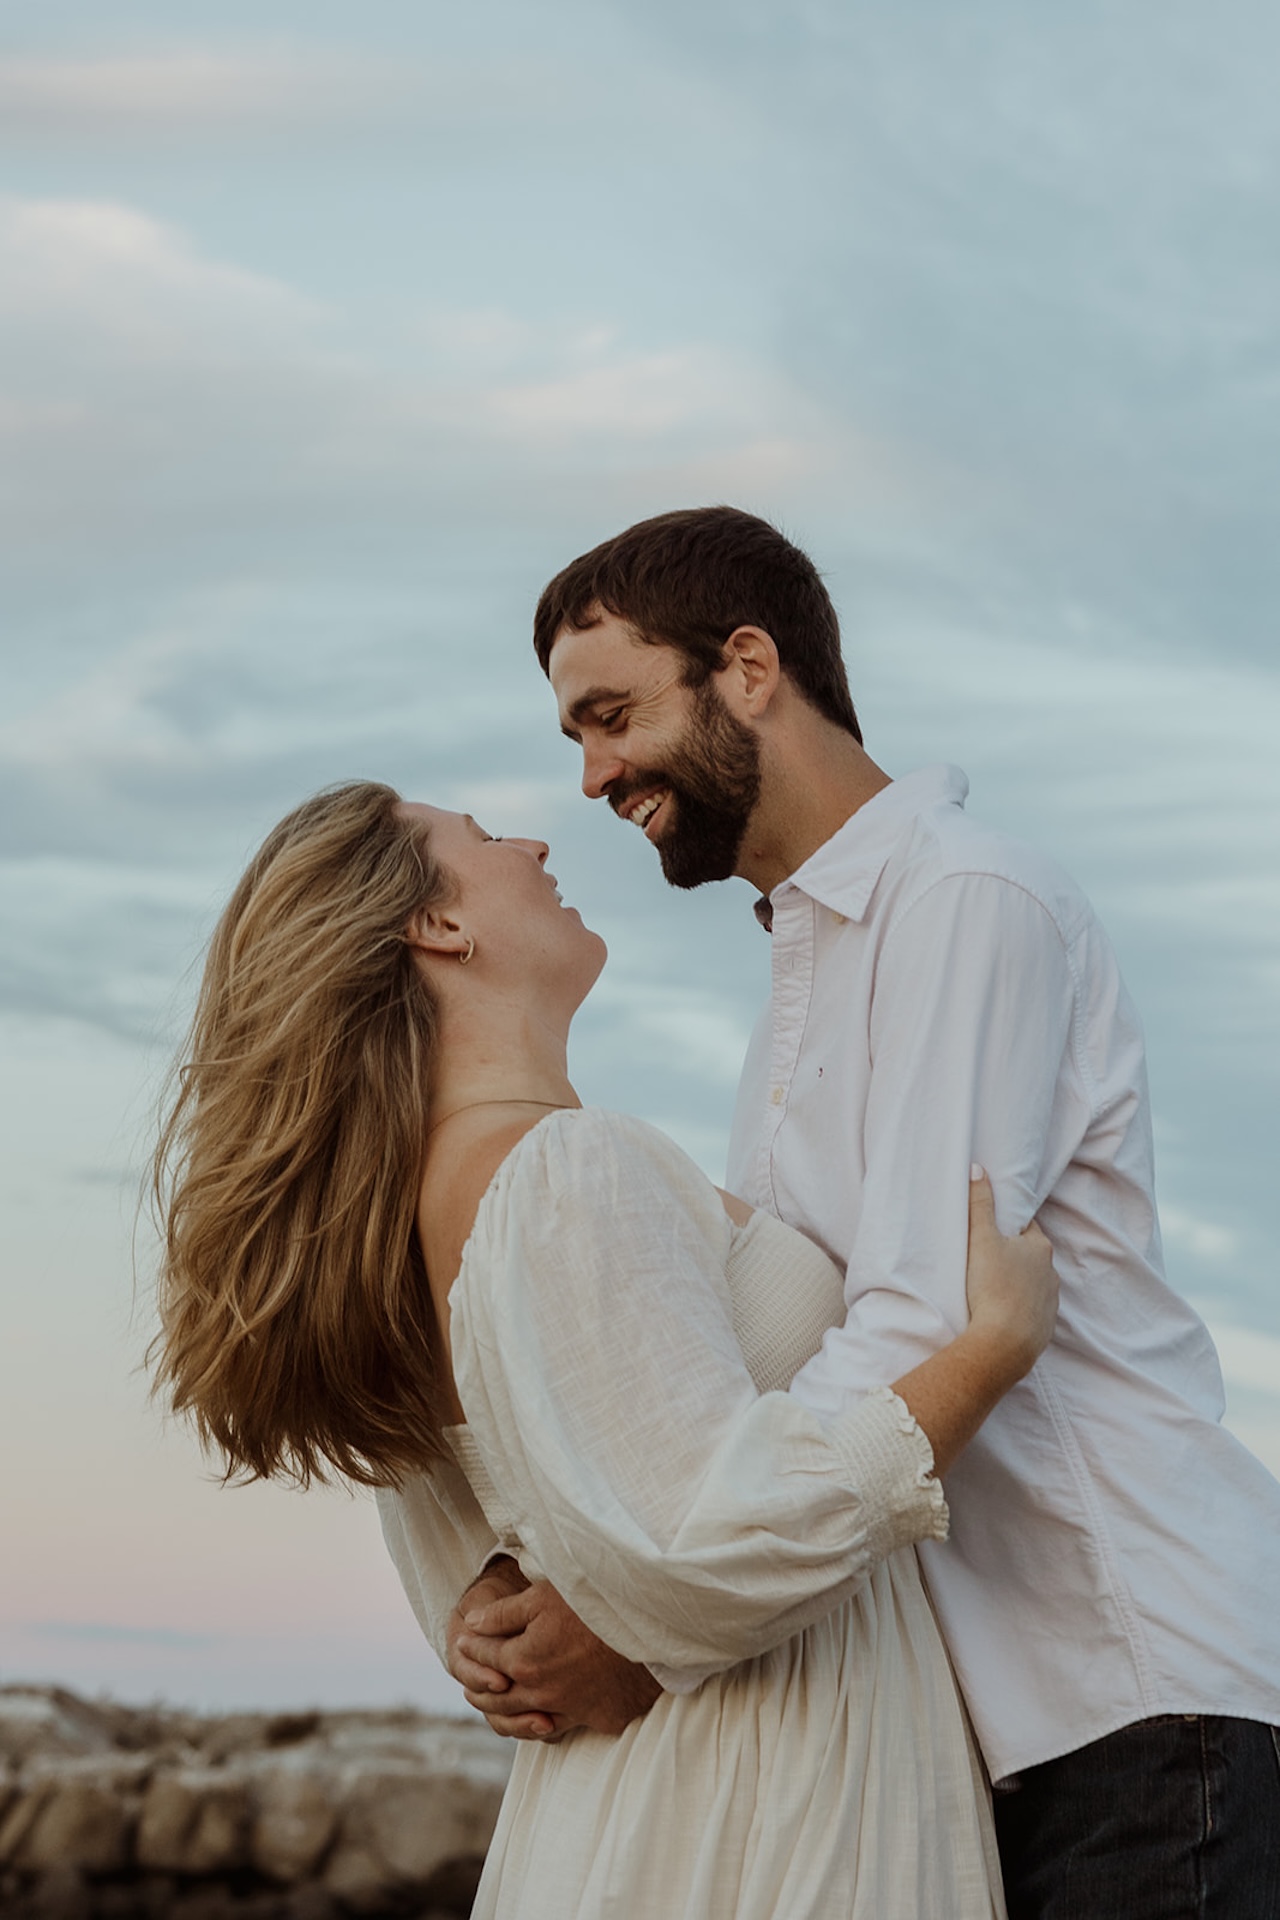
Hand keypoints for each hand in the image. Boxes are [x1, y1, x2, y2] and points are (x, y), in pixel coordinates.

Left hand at [452, 1574, 660, 1740]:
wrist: (648, 1626)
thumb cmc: (594, 1604)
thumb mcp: (543, 1596)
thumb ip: (503, 1614)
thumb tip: (471, 1624)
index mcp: (524, 1659)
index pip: (486, 1656)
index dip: (472, 1646)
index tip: (463, 1641)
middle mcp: (541, 1691)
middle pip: (499, 1696)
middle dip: (479, 1688)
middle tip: (467, 1685)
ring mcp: (569, 1708)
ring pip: (525, 1721)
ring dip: (506, 1713)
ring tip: (497, 1703)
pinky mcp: (598, 1718)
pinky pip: (560, 1729)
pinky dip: (544, 1726)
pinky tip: (540, 1720)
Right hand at [963, 1167, 1057, 1380]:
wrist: (1005, 1343)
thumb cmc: (993, 1286)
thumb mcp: (980, 1239)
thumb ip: (980, 1204)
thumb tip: (979, 1169)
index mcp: (1039, 1246)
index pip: (1026, 1226)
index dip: (1009, 1226)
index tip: (993, 1228)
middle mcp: (1051, 1271)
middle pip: (1030, 1255)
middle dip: (1013, 1254)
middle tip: (987, 1257)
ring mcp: (1050, 1301)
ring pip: (1032, 1283)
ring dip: (1017, 1282)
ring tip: (992, 1287)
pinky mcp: (1044, 1326)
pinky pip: (1031, 1310)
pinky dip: (1019, 1308)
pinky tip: (1000, 1312)